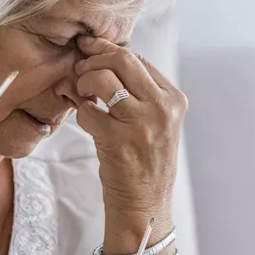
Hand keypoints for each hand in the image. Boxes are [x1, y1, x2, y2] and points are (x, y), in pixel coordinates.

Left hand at [69, 36, 186, 227]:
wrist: (145, 204)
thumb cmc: (145, 161)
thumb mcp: (155, 122)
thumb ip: (137, 92)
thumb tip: (99, 57)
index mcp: (174, 99)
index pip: (139, 58)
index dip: (109, 50)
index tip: (90, 49)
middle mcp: (162, 108)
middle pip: (123, 59)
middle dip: (95, 58)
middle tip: (80, 68)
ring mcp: (141, 123)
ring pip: (103, 78)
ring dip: (84, 81)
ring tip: (81, 93)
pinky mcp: (118, 140)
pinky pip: (88, 110)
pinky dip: (80, 112)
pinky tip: (86, 120)